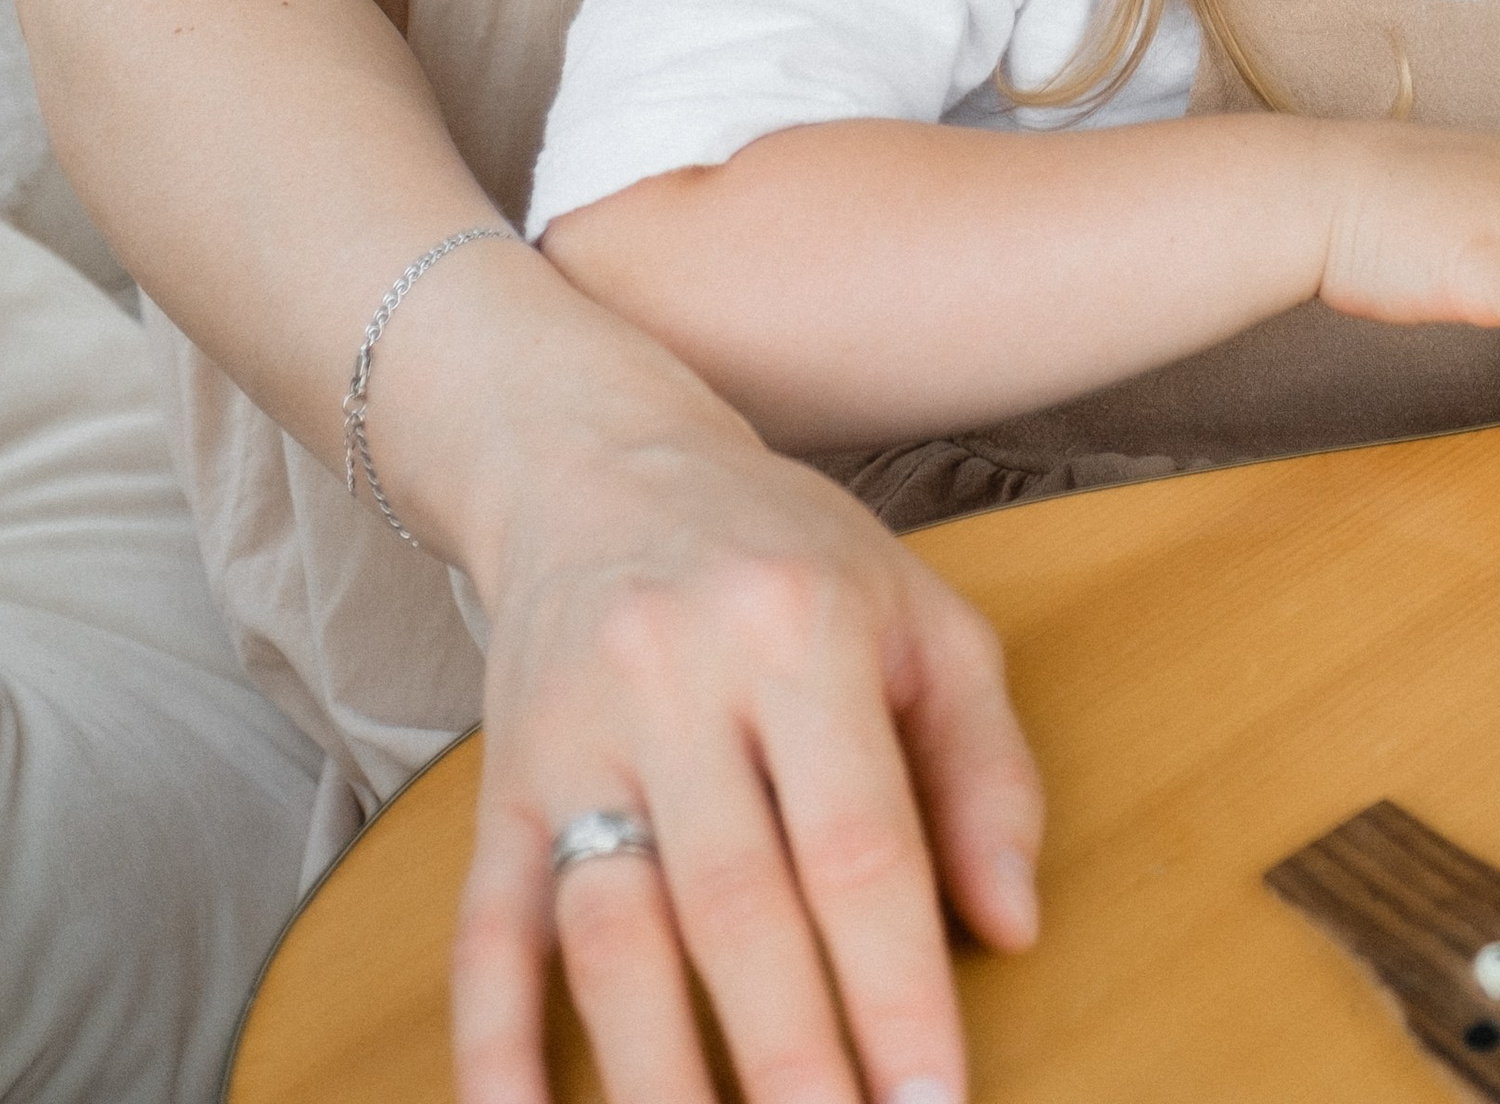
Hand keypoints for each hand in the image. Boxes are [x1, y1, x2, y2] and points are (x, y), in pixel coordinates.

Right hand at [450, 383, 1041, 1103]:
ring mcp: (576, 736)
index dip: (898, 988)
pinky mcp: (500, 783)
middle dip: (794, 1061)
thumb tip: (1012, 924)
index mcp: (802, 630)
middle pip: (736, 906)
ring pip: (610, 936)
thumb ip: (985, 766)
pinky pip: (487, 932)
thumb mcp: (919, 614)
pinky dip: (496, 1050)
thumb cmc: (785, 552)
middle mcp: (678, 680)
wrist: (596, 459)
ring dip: (661, 1081)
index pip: (856, 842)